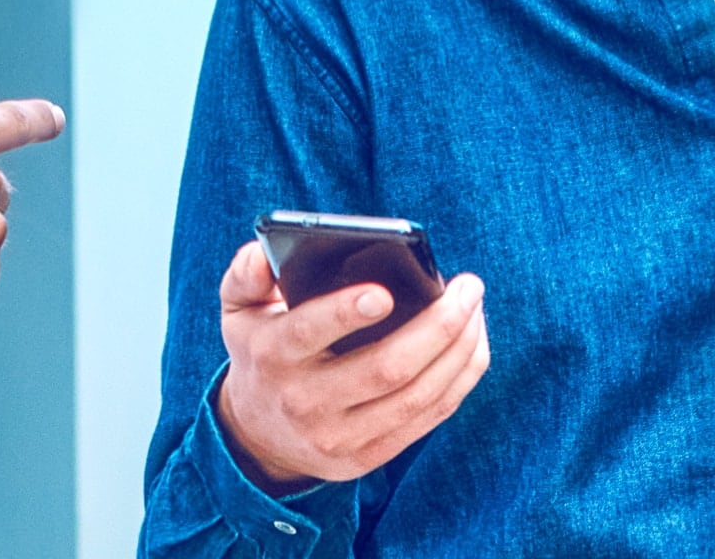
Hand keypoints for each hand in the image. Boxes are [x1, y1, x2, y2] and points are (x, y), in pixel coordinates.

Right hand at [211, 240, 489, 490]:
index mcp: (272, 355)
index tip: (384, 291)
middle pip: (384, 369)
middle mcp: (305, 402)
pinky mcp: (368, 458)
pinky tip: (473, 344)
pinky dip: (459, 379)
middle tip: (468, 286)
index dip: (344, 313)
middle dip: (437, 326)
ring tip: (475, 309)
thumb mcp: (239, 311)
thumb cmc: (262, 351)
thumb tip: (263, 255)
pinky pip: (428, 419)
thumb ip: (245, 275)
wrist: (258, 435)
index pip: (307, 333)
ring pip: (416, 396)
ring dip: (459, 350)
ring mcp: (339, 437)